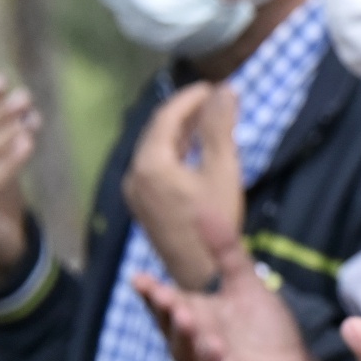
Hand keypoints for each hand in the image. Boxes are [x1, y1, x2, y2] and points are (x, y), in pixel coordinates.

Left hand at [123, 83, 242, 289]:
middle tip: (215, 101)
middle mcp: (134, 174)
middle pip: (157, 132)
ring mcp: (136, 192)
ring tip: (209, 121)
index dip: (190, 98)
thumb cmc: (214, 221)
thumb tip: (225, 90)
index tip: (214, 86)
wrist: (200, 273)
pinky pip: (156, 167)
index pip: (165, 117)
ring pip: (156, 150)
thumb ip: (220, 127)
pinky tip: (195, 151)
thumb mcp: (222, 170)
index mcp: (150, 163)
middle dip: (186, 113)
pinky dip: (176, 152)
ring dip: (181, 133)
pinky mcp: (144, 206)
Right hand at [134, 212, 349, 360]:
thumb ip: (226, 251)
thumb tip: (204, 209)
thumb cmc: (265, 329)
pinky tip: (215, 347)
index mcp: (195, 317)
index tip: (138, 277)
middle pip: (171, 327)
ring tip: (187, 316)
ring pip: (187, 354)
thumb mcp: (246, 284)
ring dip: (186, 336)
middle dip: (165, 311)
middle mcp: (194, 343)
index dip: (151, 292)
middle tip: (162, 294)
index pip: (166, 303)